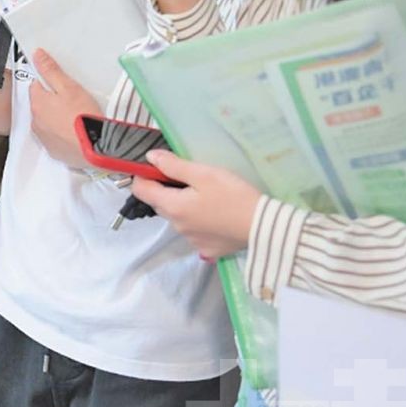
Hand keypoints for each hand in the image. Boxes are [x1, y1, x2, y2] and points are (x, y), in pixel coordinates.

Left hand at [26, 51, 101, 168]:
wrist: (96, 149)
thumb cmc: (83, 117)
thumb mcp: (69, 87)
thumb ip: (51, 70)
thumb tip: (37, 55)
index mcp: (38, 103)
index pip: (36, 85)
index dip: (49, 82)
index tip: (62, 84)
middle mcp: (36, 121)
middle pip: (41, 104)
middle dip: (54, 100)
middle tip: (74, 100)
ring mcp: (44, 138)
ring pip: (47, 121)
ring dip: (57, 117)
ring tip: (77, 115)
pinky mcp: (54, 150)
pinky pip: (54, 137)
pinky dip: (62, 133)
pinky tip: (76, 130)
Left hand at [129, 150, 260, 259]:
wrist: (264, 228)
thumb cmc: (233, 196)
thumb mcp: (204, 174)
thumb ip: (174, 165)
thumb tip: (151, 158)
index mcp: (172, 207)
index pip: (141, 190)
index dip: (144, 175)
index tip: (158, 166)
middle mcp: (176, 226)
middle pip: (160, 203)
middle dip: (166, 189)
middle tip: (189, 176)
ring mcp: (191, 240)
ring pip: (178, 217)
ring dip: (184, 205)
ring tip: (207, 195)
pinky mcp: (207, 249)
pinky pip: (195, 231)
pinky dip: (199, 220)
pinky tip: (216, 214)